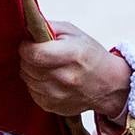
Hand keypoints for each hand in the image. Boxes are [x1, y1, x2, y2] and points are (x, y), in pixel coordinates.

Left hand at [18, 21, 133, 118]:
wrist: (108, 84)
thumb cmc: (90, 55)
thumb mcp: (73, 33)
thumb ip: (48, 27)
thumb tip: (27, 28)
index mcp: (71, 55)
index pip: (34, 54)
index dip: (26, 48)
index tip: (28, 44)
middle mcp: (64, 77)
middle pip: (28, 67)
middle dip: (28, 58)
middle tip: (39, 54)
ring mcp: (58, 95)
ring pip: (28, 80)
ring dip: (31, 72)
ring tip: (46, 66)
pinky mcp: (53, 107)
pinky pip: (32, 93)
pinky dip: (36, 85)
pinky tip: (49, 79)